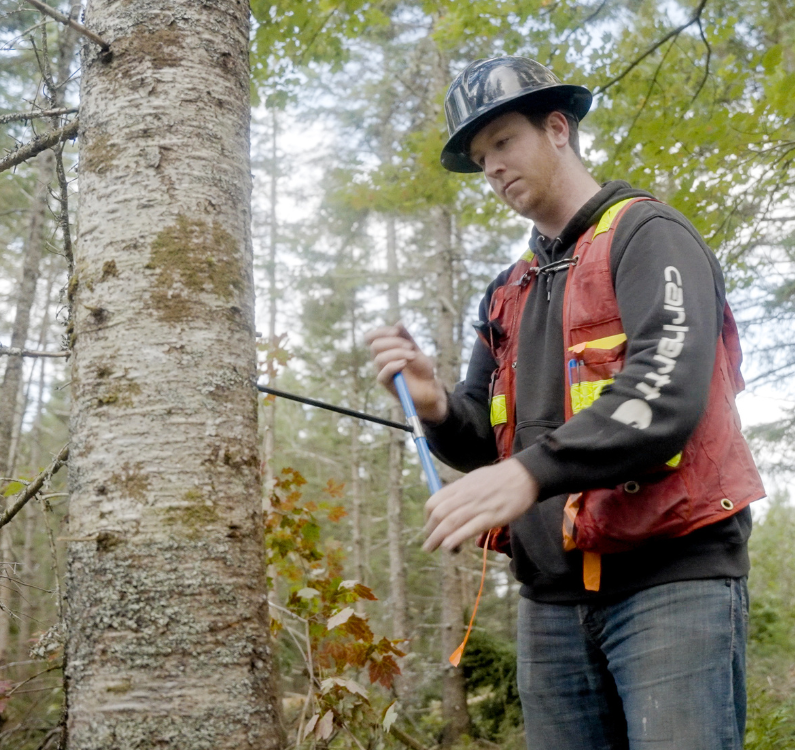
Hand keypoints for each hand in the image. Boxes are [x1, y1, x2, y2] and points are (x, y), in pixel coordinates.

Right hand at [364, 323, 447, 422]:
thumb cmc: (422, 369)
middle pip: (375, 345)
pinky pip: (383, 373)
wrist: (429, 387)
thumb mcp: (416, 349)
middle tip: (410, 346)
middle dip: (393, 342)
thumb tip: (399, 322)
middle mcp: (381, 360)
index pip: (371, 337)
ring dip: (397, 353)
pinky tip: (404, 364)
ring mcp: (382, 371)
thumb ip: (406, 337)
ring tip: (412, 356)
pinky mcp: (387, 383)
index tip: (396, 331)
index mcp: (385, 349)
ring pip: (379, 358)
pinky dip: (393, 365)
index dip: (381, 331)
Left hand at [423, 459, 538, 551]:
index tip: (429, 527)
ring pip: (451, 522)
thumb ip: (460, 491)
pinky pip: (470, 528)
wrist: (523, 475)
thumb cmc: (499, 478)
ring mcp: (478, 506)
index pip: (434, 502)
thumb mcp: (474, 478)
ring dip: (437, 538)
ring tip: (430, 548)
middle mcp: (465, 496)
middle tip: (428, 544)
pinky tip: (449, 546)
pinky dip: (456, 537)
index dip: (427, 517)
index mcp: (460, 486)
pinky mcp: (492, 516)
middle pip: (439, 514)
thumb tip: (449, 503)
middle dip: (430, 531)